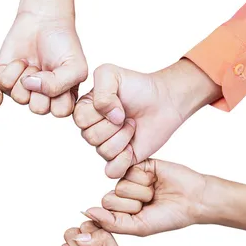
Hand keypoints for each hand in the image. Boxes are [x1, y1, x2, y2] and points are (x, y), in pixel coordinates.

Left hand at [0, 0, 86, 116]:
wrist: (44, 20)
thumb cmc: (63, 43)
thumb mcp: (75, 66)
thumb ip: (60, 85)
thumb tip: (30, 86)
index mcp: (61, 98)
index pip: (60, 111)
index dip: (59, 94)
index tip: (61, 74)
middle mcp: (41, 98)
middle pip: (38, 108)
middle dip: (41, 85)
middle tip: (45, 68)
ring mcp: (22, 90)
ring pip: (20, 98)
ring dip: (27, 76)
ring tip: (33, 63)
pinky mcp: (5, 79)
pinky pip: (4, 85)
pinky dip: (12, 70)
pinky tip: (21, 61)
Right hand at [73, 59, 221, 177]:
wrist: (164, 100)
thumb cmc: (138, 86)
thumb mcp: (112, 74)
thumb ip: (101, 89)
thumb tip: (108, 116)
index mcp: (86, 110)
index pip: (80, 120)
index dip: (101, 112)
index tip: (117, 102)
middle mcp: (93, 129)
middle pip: (90, 137)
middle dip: (114, 125)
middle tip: (127, 116)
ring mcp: (106, 145)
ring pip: (103, 152)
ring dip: (123, 138)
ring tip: (133, 126)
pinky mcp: (121, 160)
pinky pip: (112, 171)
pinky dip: (122, 162)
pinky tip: (131, 148)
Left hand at [84, 159, 208, 236]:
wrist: (195, 200)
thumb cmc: (169, 217)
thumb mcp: (140, 226)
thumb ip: (112, 223)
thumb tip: (87, 212)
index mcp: (120, 211)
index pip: (106, 211)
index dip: (125, 214)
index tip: (142, 214)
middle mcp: (123, 194)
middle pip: (109, 198)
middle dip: (132, 203)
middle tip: (150, 202)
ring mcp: (130, 179)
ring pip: (121, 184)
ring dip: (141, 191)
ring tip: (155, 191)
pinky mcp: (140, 164)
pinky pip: (130, 169)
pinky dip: (145, 177)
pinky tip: (155, 179)